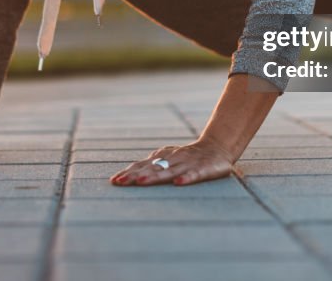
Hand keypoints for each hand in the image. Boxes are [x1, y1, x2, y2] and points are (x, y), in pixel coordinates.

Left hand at [109, 137, 237, 186]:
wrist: (217, 147)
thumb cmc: (189, 157)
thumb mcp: (170, 159)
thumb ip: (153, 166)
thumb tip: (130, 175)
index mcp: (163, 158)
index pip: (143, 165)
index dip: (129, 172)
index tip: (115, 181)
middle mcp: (173, 159)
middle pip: (151, 168)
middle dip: (135, 175)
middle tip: (121, 182)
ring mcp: (187, 163)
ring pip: (169, 171)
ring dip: (155, 177)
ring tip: (141, 182)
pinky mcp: (204, 169)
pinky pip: (194, 174)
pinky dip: (186, 178)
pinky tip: (178, 184)